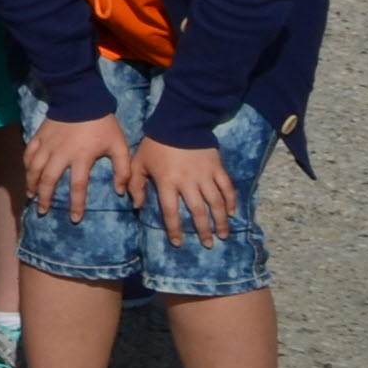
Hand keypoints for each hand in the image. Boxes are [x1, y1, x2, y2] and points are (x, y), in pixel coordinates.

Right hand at [23, 113, 130, 221]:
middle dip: (45, 198)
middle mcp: (60, 154)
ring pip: (34, 169)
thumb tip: (120, 192)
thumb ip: (122, 169)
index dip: (76, 205)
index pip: (78, 187)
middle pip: (48, 181)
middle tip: (43, 211)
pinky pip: (28, 154)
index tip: (75, 219)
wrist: (81, 98)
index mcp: (81, 158)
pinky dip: (26, 166)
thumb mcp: (119, 145)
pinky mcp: (39, 136)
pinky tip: (27, 174)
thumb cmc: (102, 124)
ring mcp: (47, 145)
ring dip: (32, 184)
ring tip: (32, 196)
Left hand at [121, 137, 239, 247]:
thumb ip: (135, 184)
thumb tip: (136, 206)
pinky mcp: (218, 168)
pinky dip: (231, 201)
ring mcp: (205, 175)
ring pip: (216, 202)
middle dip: (203, 230)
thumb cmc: (155, 144)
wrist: (179, 123)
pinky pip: (227, 187)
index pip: (171, 211)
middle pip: (197, 211)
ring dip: (221, 220)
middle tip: (208, 244)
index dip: (175, 229)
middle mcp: (188, 182)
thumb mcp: (139, 162)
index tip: (178, 243)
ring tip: (223, 235)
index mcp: (167, 182)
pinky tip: (232, 213)